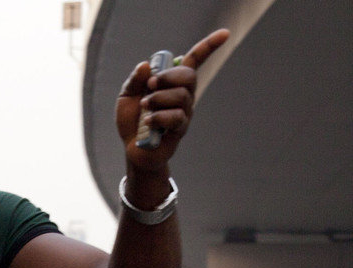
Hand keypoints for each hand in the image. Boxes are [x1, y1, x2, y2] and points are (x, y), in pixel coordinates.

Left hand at [115, 29, 230, 173]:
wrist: (132, 149)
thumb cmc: (132, 121)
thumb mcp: (126, 95)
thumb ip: (135, 79)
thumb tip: (146, 65)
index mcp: (172, 81)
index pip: (195, 60)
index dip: (210, 46)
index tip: (225, 33)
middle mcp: (184, 94)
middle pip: (189, 76)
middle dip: (168, 76)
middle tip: (150, 84)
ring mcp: (185, 112)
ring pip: (181, 96)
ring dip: (158, 98)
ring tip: (144, 107)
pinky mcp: (181, 129)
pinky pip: (176, 117)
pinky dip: (158, 116)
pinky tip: (148, 122)